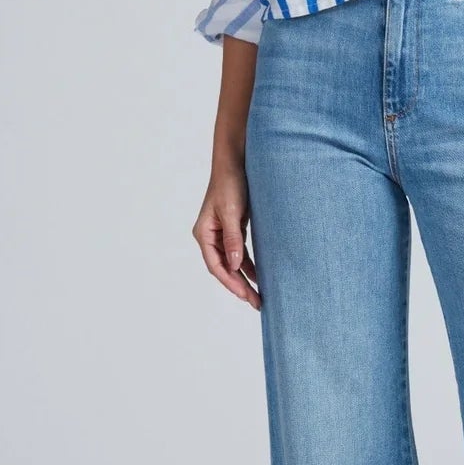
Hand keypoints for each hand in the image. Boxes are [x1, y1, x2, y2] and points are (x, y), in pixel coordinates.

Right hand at [192, 160, 260, 308]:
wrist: (236, 162)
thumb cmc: (230, 183)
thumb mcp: (231, 212)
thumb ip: (233, 238)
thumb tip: (234, 264)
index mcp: (204, 233)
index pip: (216, 265)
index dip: (231, 282)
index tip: (246, 295)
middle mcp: (210, 236)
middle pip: (224, 268)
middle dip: (239, 286)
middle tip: (257, 302)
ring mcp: (221, 233)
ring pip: (233, 263)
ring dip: (245, 278)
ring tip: (259, 295)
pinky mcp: (233, 228)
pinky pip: (240, 253)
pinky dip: (249, 265)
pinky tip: (259, 276)